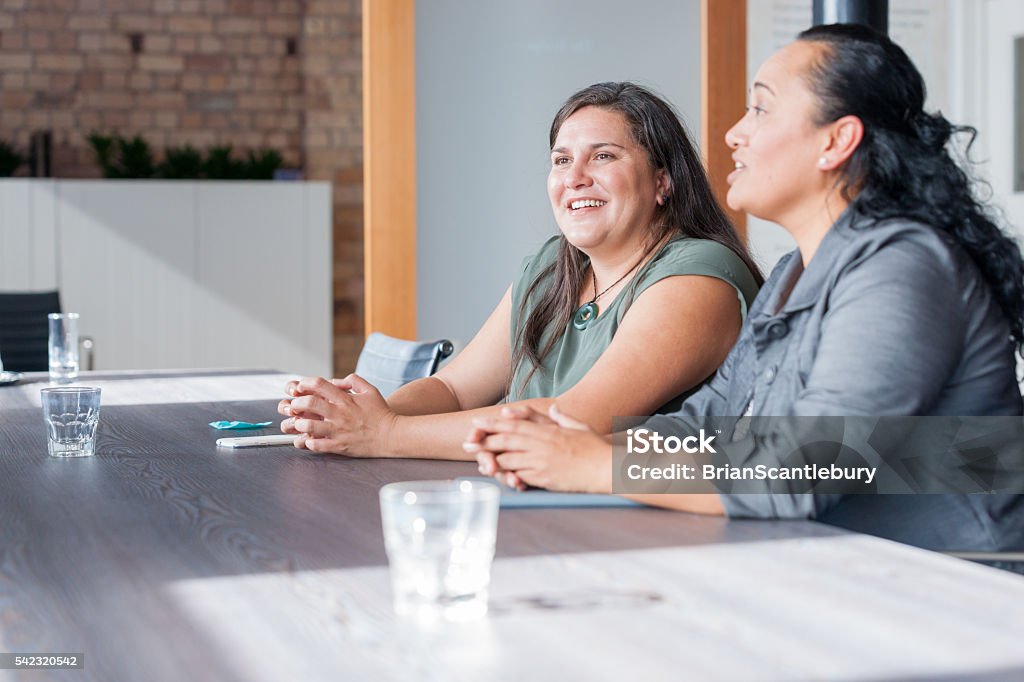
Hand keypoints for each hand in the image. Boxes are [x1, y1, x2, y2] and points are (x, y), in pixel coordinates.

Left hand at [278, 374, 396, 455]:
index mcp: (346, 399)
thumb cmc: (381, 413)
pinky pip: (316, 445)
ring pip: (309, 426)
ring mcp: (338, 431)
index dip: (305, 384)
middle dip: (296, 403)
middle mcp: (339, 414)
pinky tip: (307, 440)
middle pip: (309, 404)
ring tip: (298, 424)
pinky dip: (307, 443)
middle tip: (294, 406)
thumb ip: (353, 381)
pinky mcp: (339, 446)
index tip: (300, 388)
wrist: (392, 435)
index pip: (319, 385)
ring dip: (298, 424)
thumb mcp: (370, 390)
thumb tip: (335, 381)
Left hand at [467, 404, 611, 492]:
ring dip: (492, 460)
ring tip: (478, 460)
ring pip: (510, 459)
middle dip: (484, 441)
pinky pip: (521, 476)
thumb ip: (563, 418)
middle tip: (467, 443)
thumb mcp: (580, 427)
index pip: (515, 424)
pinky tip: (498, 476)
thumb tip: (555, 408)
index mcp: (548, 431)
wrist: (607, 469)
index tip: (478, 422)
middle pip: (507, 440)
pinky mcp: (545, 479)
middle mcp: (542, 445)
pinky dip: (508, 476)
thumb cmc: (597, 448)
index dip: (494, 423)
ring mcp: (543, 463)